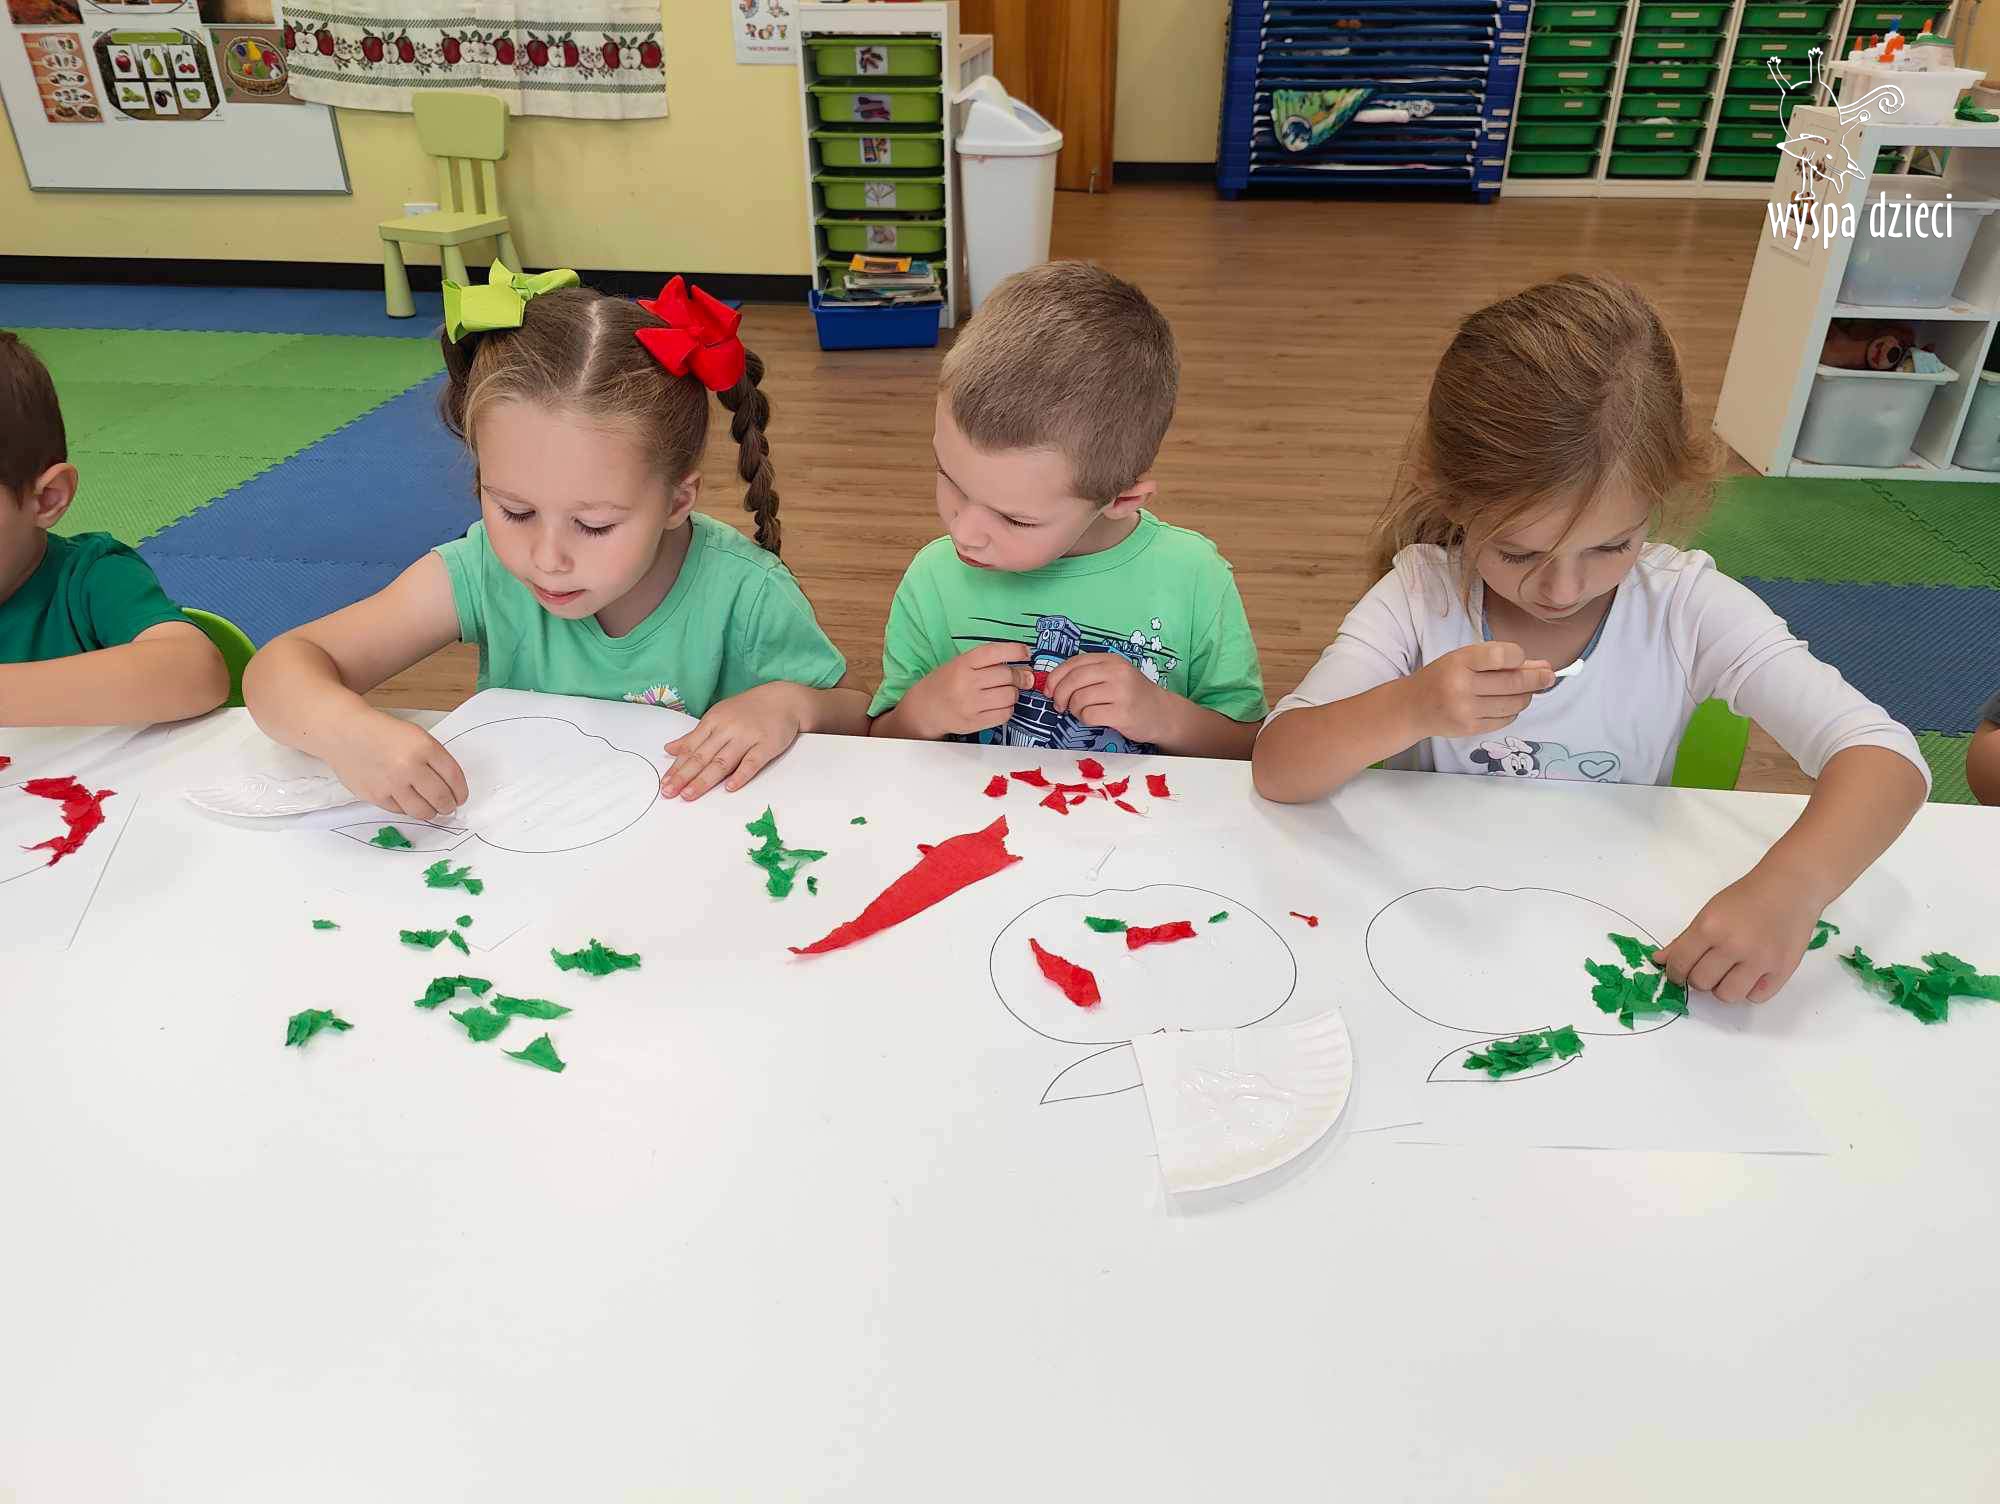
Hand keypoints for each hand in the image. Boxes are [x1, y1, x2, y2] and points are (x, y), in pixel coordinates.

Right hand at [324, 710, 467, 820]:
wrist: (346, 732)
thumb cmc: (384, 733)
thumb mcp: (417, 736)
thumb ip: (435, 759)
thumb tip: (452, 789)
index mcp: (425, 747)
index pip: (454, 778)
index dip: (461, 792)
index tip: (461, 798)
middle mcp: (409, 766)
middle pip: (441, 798)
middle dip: (448, 806)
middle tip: (448, 807)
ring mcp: (391, 783)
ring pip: (422, 811)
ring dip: (431, 813)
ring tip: (430, 808)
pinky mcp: (375, 795)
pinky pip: (400, 811)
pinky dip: (407, 808)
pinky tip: (407, 800)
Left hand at [661, 682, 805, 800]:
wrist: (783, 700)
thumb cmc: (748, 710)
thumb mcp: (718, 717)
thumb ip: (695, 735)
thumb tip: (669, 749)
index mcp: (713, 721)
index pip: (690, 748)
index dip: (676, 767)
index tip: (664, 783)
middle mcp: (727, 729)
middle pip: (702, 756)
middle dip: (684, 776)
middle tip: (669, 792)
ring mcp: (747, 737)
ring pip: (722, 762)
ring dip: (704, 779)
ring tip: (689, 794)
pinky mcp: (766, 745)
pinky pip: (752, 762)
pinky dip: (741, 775)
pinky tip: (730, 787)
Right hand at [898, 642, 1032, 738]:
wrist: (924, 709)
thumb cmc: (945, 683)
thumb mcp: (960, 664)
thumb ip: (988, 663)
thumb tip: (1026, 671)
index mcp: (963, 663)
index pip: (995, 652)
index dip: (1016, 651)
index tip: (1026, 653)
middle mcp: (966, 682)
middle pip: (1007, 675)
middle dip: (1020, 676)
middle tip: (1021, 678)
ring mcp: (970, 704)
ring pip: (1009, 696)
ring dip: (1014, 694)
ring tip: (1006, 693)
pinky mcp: (974, 723)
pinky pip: (1004, 714)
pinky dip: (1008, 709)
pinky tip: (999, 706)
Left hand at [1044, 653, 1173, 744]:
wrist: (1162, 713)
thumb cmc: (1133, 695)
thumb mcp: (1114, 675)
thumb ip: (1089, 674)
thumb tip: (1053, 683)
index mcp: (1111, 660)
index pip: (1073, 663)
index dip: (1055, 677)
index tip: (1048, 690)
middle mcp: (1116, 672)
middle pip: (1073, 680)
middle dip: (1059, 695)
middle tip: (1060, 706)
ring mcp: (1121, 692)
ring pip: (1079, 699)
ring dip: (1074, 709)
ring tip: (1083, 712)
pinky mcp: (1122, 713)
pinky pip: (1089, 715)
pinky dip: (1085, 719)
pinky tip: (1094, 718)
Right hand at [1405, 642, 1554, 738]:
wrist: (1412, 707)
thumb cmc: (1442, 677)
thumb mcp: (1464, 659)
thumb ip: (1500, 660)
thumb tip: (1542, 666)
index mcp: (1459, 661)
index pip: (1501, 656)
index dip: (1519, 657)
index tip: (1521, 659)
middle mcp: (1461, 686)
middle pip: (1513, 683)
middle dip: (1537, 679)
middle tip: (1548, 676)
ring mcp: (1465, 710)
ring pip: (1514, 704)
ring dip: (1526, 696)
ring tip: (1525, 691)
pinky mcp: (1470, 728)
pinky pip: (1505, 720)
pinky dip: (1513, 711)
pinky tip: (1508, 705)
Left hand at [1656, 869, 1822, 1003]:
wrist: (1789, 888)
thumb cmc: (1745, 898)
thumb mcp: (1709, 912)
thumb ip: (1684, 940)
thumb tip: (1659, 961)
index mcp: (1710, 927)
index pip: (1680, 964)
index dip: (1675, 972)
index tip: (1679, 973)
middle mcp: (1734, 945)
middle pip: (1701, 983)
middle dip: (1699, 978)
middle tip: (1708, 966)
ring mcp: (1760, 960)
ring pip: (1727, 995)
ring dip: (1723, 987)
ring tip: (1730, 972)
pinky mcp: (1783, 970)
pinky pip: (1755, 998)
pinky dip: (1750, 990)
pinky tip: (1752, 974)